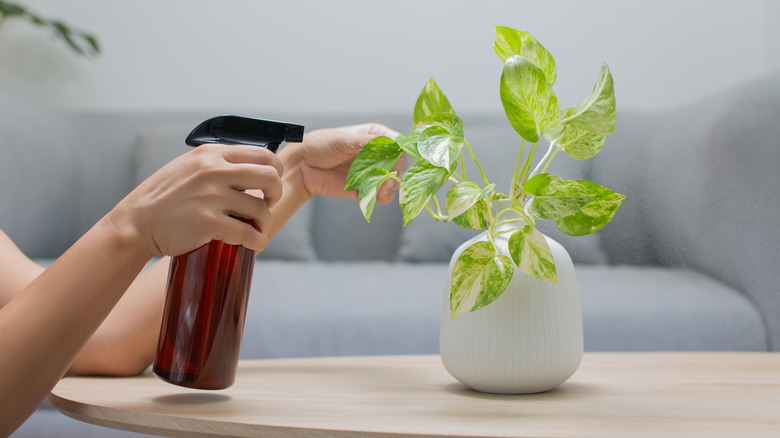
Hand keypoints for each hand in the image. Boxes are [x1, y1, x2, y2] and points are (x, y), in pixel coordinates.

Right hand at [109, 144, 282, 255]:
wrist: (136, 223)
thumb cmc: (163, 197)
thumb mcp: (188, 166)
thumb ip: (216, 163)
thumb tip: (250, 168)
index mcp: (210, 154)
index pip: (262, 154)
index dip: (275, 170)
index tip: (270, 183)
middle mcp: (213, 172)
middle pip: (269, 177)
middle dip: (276, 193)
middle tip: (270, 203)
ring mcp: (211, 197)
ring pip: (260, 209)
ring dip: (265, 222)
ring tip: (258, 229)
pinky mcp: (208, 223)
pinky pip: (248, 233)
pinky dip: (258, 241)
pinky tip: (256, 243)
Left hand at [283, 123, 405, 203]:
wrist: (302, 166)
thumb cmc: (321, 145)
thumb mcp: (345, 140)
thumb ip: (370, 144)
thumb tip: (394, 148)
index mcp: (375, 137)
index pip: (398, 144)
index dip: (401, 152)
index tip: (396, 159)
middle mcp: (376, 155)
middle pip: (399, 165)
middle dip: (395, 171)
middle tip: (387, 176)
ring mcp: (371, 173)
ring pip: (394, 182)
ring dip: (390, 186)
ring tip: (382, 187)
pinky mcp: (364, 190)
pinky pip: (381, 196)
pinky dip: (382, 197)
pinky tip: (376, 195)